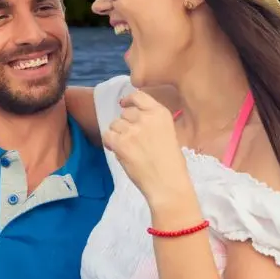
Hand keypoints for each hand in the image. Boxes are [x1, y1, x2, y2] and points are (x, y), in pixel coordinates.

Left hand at [104, 90, 190, 206]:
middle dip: (125, 124)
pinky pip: (107, 136)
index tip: (124, 104)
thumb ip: (152, 123)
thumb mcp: (168, 133)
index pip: (139, 96)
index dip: (129, 100)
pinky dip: (110, 143)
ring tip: (127, 147)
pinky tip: (119, 151)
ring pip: (115, 124)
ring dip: (117, 134)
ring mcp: (132, 130)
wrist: (167, 182)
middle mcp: (146, 118)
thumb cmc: (171, 163)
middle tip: (131, 138)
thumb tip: (133, 120)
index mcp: (161, 113)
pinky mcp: (121, 143)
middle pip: (125, 112)